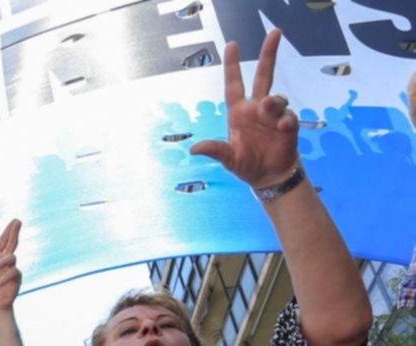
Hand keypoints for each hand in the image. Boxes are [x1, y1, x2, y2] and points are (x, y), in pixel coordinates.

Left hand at [0, 220, 22, 310]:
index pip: (2, 243)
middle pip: (11, 243)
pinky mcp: (16, 278)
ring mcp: (11, 269)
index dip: (8, 232)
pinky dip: (6, 276)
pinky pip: (14, 272)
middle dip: (14, 232)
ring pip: (11, 257)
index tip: (14, 221)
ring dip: (4, 261)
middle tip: (18, 221)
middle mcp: (4, 262)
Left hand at [189, 30, 300, 190]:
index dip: (232, 65)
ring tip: (270, 106)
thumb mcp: (228, 158)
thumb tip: (194, 149)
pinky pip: (288, 117)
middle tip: (275, 32)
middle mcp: (257, 109)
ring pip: (277, 97)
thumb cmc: (246, 164)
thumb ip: (215, 151)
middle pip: (264, 75)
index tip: (232, 44)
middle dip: (269, 53)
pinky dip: (286, 120)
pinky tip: (283, 127)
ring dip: (275, 100)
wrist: (268, 176)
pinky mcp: (288, 125)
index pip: (234, 84)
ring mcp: (274, 115)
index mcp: (239, 112)